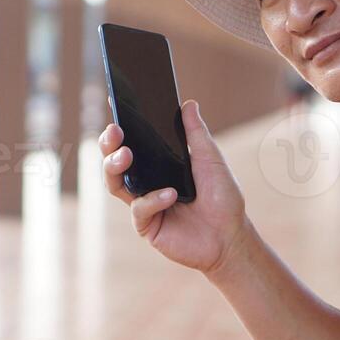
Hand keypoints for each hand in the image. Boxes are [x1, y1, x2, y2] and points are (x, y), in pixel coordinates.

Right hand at [98, 99, 250, 275]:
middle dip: (108, 144)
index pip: (133, 142)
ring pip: (114, 184)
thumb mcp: (210, 160)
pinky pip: (139, 208)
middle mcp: (146, 183)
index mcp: (158, 165)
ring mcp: (144, 204)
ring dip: (115, 166)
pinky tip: (170, 194)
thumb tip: (188, 104)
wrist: (230, 236)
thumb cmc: (222, 198)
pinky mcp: (146, 226)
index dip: (121, 125)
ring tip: (126, 155)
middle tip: (115, 131)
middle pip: (114, 161)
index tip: (115, 103)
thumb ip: (196, 134)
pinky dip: (152, 199)